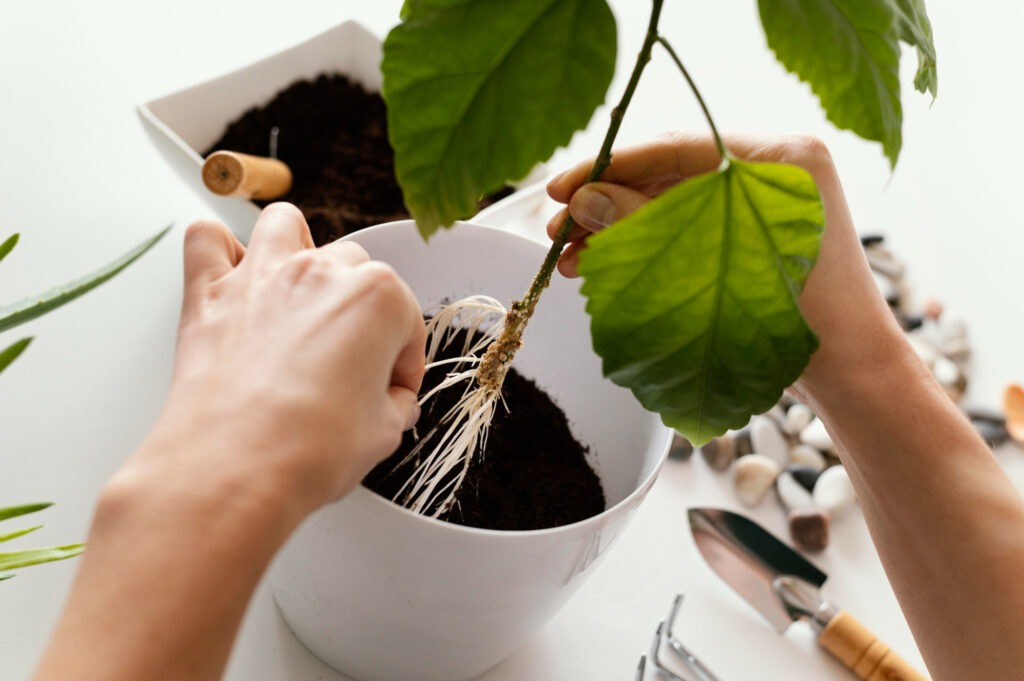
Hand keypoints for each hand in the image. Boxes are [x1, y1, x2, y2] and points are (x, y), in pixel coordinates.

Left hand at [119, 203, 424, 517]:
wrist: (236, 468)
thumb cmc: (308, 448)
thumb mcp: (383, 432)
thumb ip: (394, 403)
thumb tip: (391, 403)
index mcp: (378, 298)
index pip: (406, 321)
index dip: (404, 363)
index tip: (394, 389)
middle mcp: (321, 273)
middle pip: (354, 268)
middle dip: (357, 309)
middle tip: (351, 357)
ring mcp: (262, 275)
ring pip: (286, 225)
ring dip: (296, 247)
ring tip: (298, 289)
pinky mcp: (209, 292)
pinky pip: (206, 238)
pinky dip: (218, 249)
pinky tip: (233, 276)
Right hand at [545, 132, 909, 404]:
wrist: (848, 370)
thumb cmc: (800, 318)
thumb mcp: (712, 266)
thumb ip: (645, 226)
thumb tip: (583, 201)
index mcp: (780, 157)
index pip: (679, 147)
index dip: (611, 166)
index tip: (562, 187)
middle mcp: (772, 169)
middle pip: (670, 174)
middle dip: (607, 202)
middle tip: (558, 228)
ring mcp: (761, 201)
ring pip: (671, 203)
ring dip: (619, 227)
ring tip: (570, 256)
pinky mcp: (750, 231)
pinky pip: (687, 226)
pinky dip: (645, 244)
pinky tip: (603, 263)